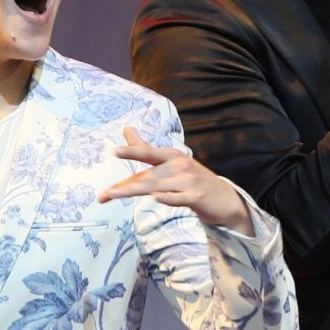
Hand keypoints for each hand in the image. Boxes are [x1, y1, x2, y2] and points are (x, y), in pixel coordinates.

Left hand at [99, 129, 249, 230]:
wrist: (224, 199)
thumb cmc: (192, 179)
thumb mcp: (170, 161)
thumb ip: (146, 149)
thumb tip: (126, 130)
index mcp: (171, 156)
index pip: (147, 153)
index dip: (131, 152)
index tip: (114, 151)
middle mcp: (179, 166)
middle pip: (148, 176)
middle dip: (124, 186)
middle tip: (105, 194)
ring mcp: (188, 182)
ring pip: (157, 187)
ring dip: (135, 192)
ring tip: (116, 196)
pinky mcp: (196, 197)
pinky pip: (179, 198)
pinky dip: (168, 198)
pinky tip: (157, 198)